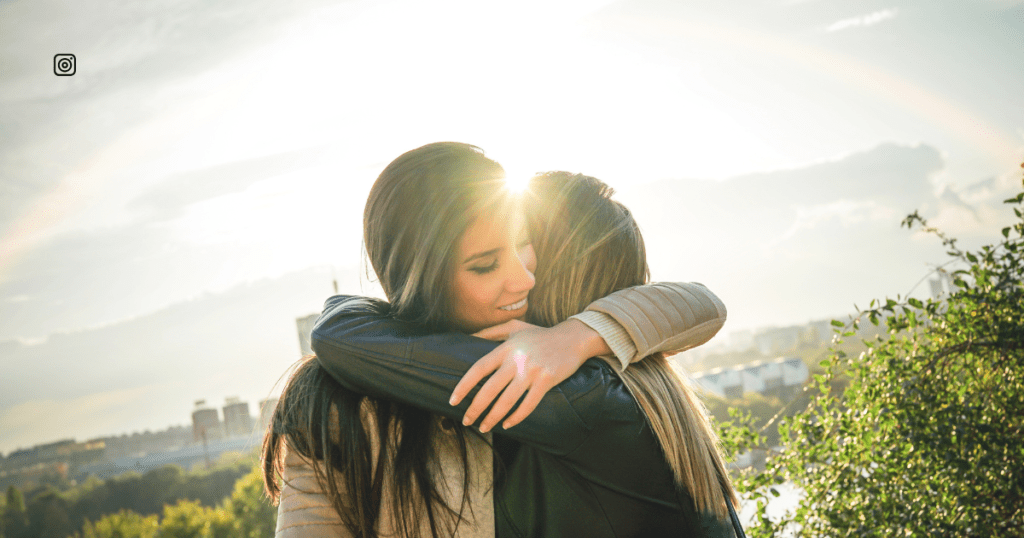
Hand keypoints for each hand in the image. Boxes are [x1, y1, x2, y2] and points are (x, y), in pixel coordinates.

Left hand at [450, 318, 604, 431]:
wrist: (573, 338)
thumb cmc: (541, 334)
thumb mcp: (514, 327)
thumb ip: (490, 332)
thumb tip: (468, 337)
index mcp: (506, 348)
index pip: (478, 369)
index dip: (463, 386)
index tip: (453, 401)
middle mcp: (516, 360)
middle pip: (489, 389)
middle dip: (475, 408)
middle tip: (466, 421)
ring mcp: (532, 371)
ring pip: (507, 401)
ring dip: (492, 417)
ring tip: (484, 427)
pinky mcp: (546, 381)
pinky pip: (528, 405)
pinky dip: (516, 417)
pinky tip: (507, 424)